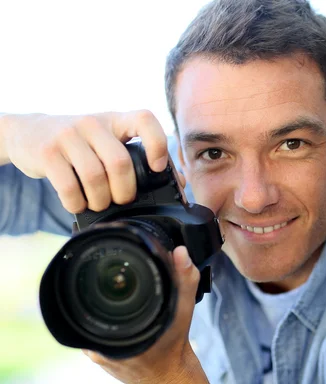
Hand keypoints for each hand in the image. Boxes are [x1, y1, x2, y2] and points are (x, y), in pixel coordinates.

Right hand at [2, 111, 167, 212]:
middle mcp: (93, 123)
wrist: (29, 132)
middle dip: (125, 191)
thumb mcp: (109, 140)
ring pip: (95, 177)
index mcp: (116, 119)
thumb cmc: (81, 143)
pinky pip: (68, 186)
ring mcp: (68, 135)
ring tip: (99, 204)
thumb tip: (178, 181)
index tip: (157, 167)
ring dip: (101, 200)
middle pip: (120, 162)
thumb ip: (139, 156)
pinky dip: (77, 203)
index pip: (145, 119)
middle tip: (122, 200)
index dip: (158, 144)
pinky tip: (78, 204)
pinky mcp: (48, 152)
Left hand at [83, 246, 215, 383]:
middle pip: (89, 306)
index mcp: (122, 335)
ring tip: (108, 292)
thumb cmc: (175, 344)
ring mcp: (95, 352)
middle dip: (97, 289)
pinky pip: (91, 329)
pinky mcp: (95, 355)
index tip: (105, 269)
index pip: (96, 301)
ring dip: (96, 304)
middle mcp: (102, 345)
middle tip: (108, 275)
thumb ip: (185, 279)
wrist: (168, 376)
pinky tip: (110, 312)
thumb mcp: (184, 310)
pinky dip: (99, 317)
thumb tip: (180, 252)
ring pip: (88, 318)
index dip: (98, 281)